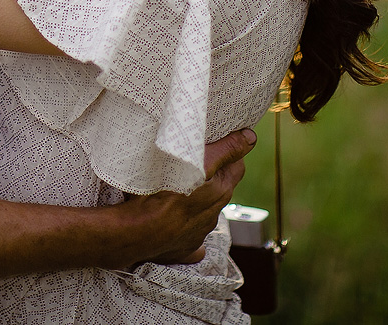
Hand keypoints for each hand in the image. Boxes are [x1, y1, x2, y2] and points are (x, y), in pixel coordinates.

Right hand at [120, 127, 255, 265]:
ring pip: (203, 213)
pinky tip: (175, 222)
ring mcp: (198, 235)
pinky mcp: (182, 249)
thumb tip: (251, 138)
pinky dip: (185, 229)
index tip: (215, 143)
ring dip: (195, 200)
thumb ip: (225, 150)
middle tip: (193, 161)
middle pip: (219, 190)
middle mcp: (213, 216)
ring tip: (176, 187)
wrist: (137, 231)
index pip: (236, 168)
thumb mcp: (197, 163)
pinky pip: (189, 237)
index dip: (228, 153)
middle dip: (210, 176)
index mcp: (220, 193)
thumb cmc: (164, 192)